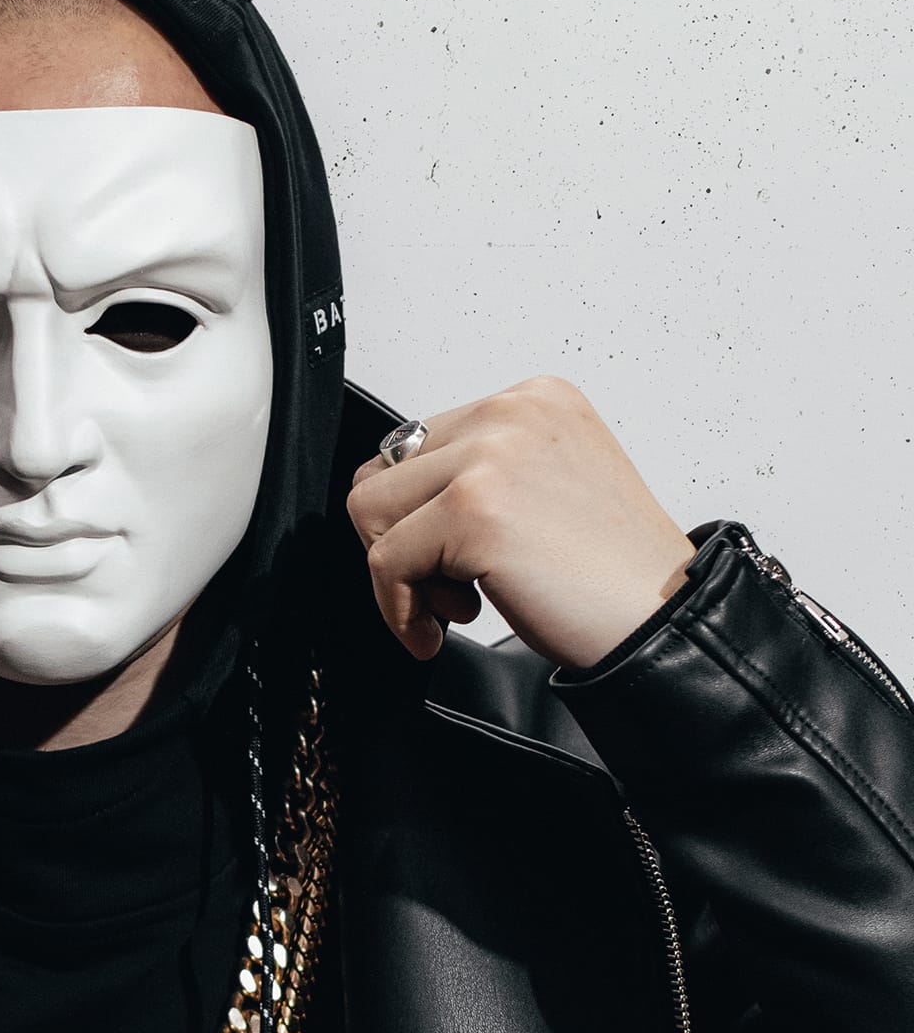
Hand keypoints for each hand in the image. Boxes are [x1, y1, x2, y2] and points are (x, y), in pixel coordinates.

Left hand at [346, 375, 696, 667]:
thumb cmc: (611, 574)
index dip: (418, 517)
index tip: (452, 564)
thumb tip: (388, 496)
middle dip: (402, 543)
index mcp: (533, 400)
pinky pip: (385, 562)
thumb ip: (478, 473)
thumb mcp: (542, 490)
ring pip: (370, 511)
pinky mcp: (473, 510)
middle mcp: (512, 412)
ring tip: (456, 606)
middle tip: (452, 591)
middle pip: (382, 473)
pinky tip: (437, 633)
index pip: (415, 446)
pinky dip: (399, 610)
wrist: (663, 623)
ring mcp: (491, 456)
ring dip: (400, 575)